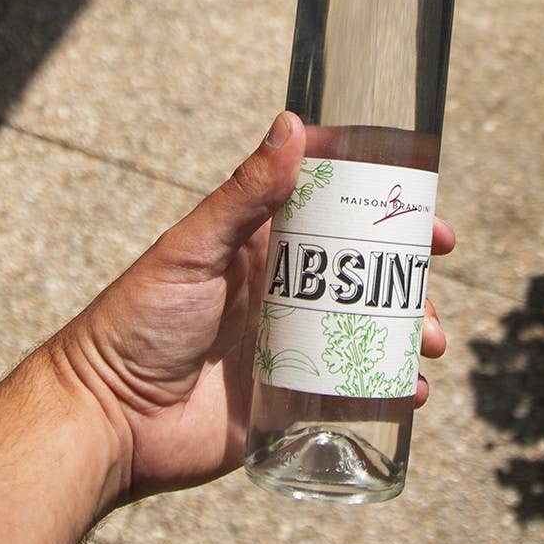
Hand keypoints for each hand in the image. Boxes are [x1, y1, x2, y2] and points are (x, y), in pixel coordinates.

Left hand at [50, 111, 453, 504]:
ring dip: (411, 331)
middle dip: (410, 279)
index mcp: (265, 248)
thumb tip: (292, 123)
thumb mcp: (193, 249)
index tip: (426, 216)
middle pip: (366, 276)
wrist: (107, 420)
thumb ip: (243, 194)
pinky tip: (412, 392)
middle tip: (436, 285)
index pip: (338, 219)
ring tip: (431, 345)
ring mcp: (294, 345)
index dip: (386, 214)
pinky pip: (355, 386)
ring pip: (370, 329)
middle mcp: (287, 292)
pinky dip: (391, 385)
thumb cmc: (139, 321)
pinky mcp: (294, 396)